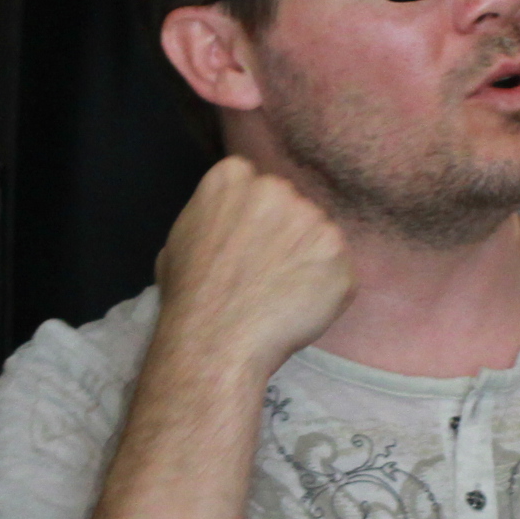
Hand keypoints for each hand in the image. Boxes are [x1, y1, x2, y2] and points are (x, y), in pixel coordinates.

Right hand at [154, 156, 352, 380]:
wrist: (215, 341)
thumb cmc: (190, 298)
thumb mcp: (181, 238)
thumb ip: (213, 215)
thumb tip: (230, 218)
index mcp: (232, 177)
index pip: (257, 185)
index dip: (255, 219)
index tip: (248, 247)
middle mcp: (274, 186)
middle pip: (291, 205)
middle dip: (284, 234)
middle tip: (267, 273)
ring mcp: (309, 216)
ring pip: (317, 234)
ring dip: (307, 259)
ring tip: (281, 293)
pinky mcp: (335, 250)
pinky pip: (338, 266)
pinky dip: (327, 287)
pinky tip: (299, 305)